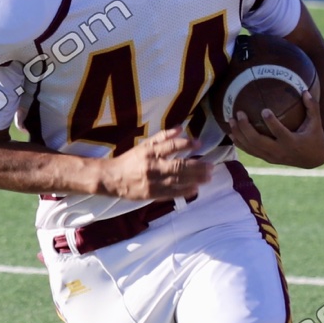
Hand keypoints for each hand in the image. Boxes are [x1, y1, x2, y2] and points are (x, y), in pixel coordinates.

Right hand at [99, 127, 213, 199]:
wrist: (112, 178)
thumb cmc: (130, 160)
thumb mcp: (144, 145)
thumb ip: (163, 137)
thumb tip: (181, 128)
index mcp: (150, 152)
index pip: (171, 146)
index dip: (186, 144)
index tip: (199, 144)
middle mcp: (152, 166)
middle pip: (178, 166)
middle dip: (197, 166)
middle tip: (211, 166)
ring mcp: (153, 182)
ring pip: (177, 180)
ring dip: (195, 179)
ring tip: (208, 177)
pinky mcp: (152, 194)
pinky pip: (171, 193)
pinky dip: (184, 191)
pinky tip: (195, 189)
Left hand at [230, 89, 323, 168]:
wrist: (312, 159)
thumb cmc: (314, 136)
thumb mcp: (316, 123)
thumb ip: (312, 107)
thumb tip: (305, 90)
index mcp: (292, 142)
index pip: (280, 132)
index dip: (271, 123)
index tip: (264, 110)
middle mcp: (280, 151)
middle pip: (258, 141)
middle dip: (246, 128)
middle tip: (239, 113)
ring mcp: (272, 156)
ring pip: (251, 147)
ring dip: (239, 134)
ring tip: (231, 120)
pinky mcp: (267, 158)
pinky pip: (251, 151)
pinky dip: (240, 143)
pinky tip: (231, 133)